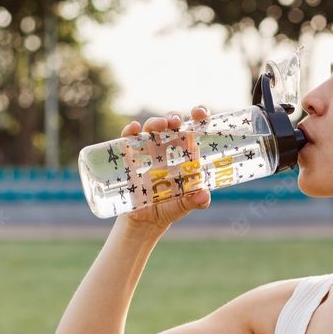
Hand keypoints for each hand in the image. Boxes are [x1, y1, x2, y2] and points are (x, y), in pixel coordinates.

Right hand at [118, 106, 211, 234]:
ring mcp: (148, 152)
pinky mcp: (130, 158)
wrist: (145, 221)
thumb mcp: (185, 206)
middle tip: (176, 122)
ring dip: (155, 122)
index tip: (200, 112)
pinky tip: (133, 128)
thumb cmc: (169, 209)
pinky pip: (128, 140)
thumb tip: (204, 196)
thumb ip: (196, 201)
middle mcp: (167, 149)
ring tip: (161, 125)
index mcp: (185, 155)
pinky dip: (129, 132)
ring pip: (151, 129)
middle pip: (171, 125)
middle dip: (174, 118)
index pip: (193, 130)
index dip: (198, 117)